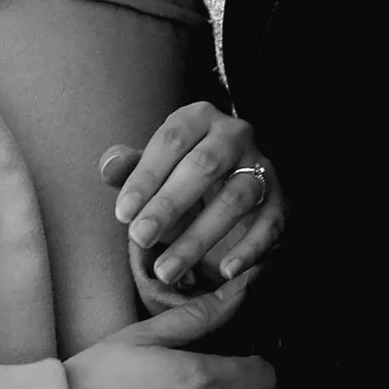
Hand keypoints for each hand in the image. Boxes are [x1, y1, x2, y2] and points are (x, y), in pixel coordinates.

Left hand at [101, 102, 285, 303]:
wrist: (225, 184)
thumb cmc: (176, 173)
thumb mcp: (150, 167)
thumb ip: (127, 167)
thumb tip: (109, 165)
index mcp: (198, 117)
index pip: (170, 142)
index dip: (145, 178)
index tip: (123, 213)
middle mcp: (234, 135)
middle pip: (204, 167)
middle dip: (169, 206)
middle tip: (140, 238)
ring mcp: (261, 167)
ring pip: (235, 200)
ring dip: (199, 238)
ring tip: (167, 269)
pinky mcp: (279, 200)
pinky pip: (269, 225)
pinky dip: (248, 250)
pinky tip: (225, 271)